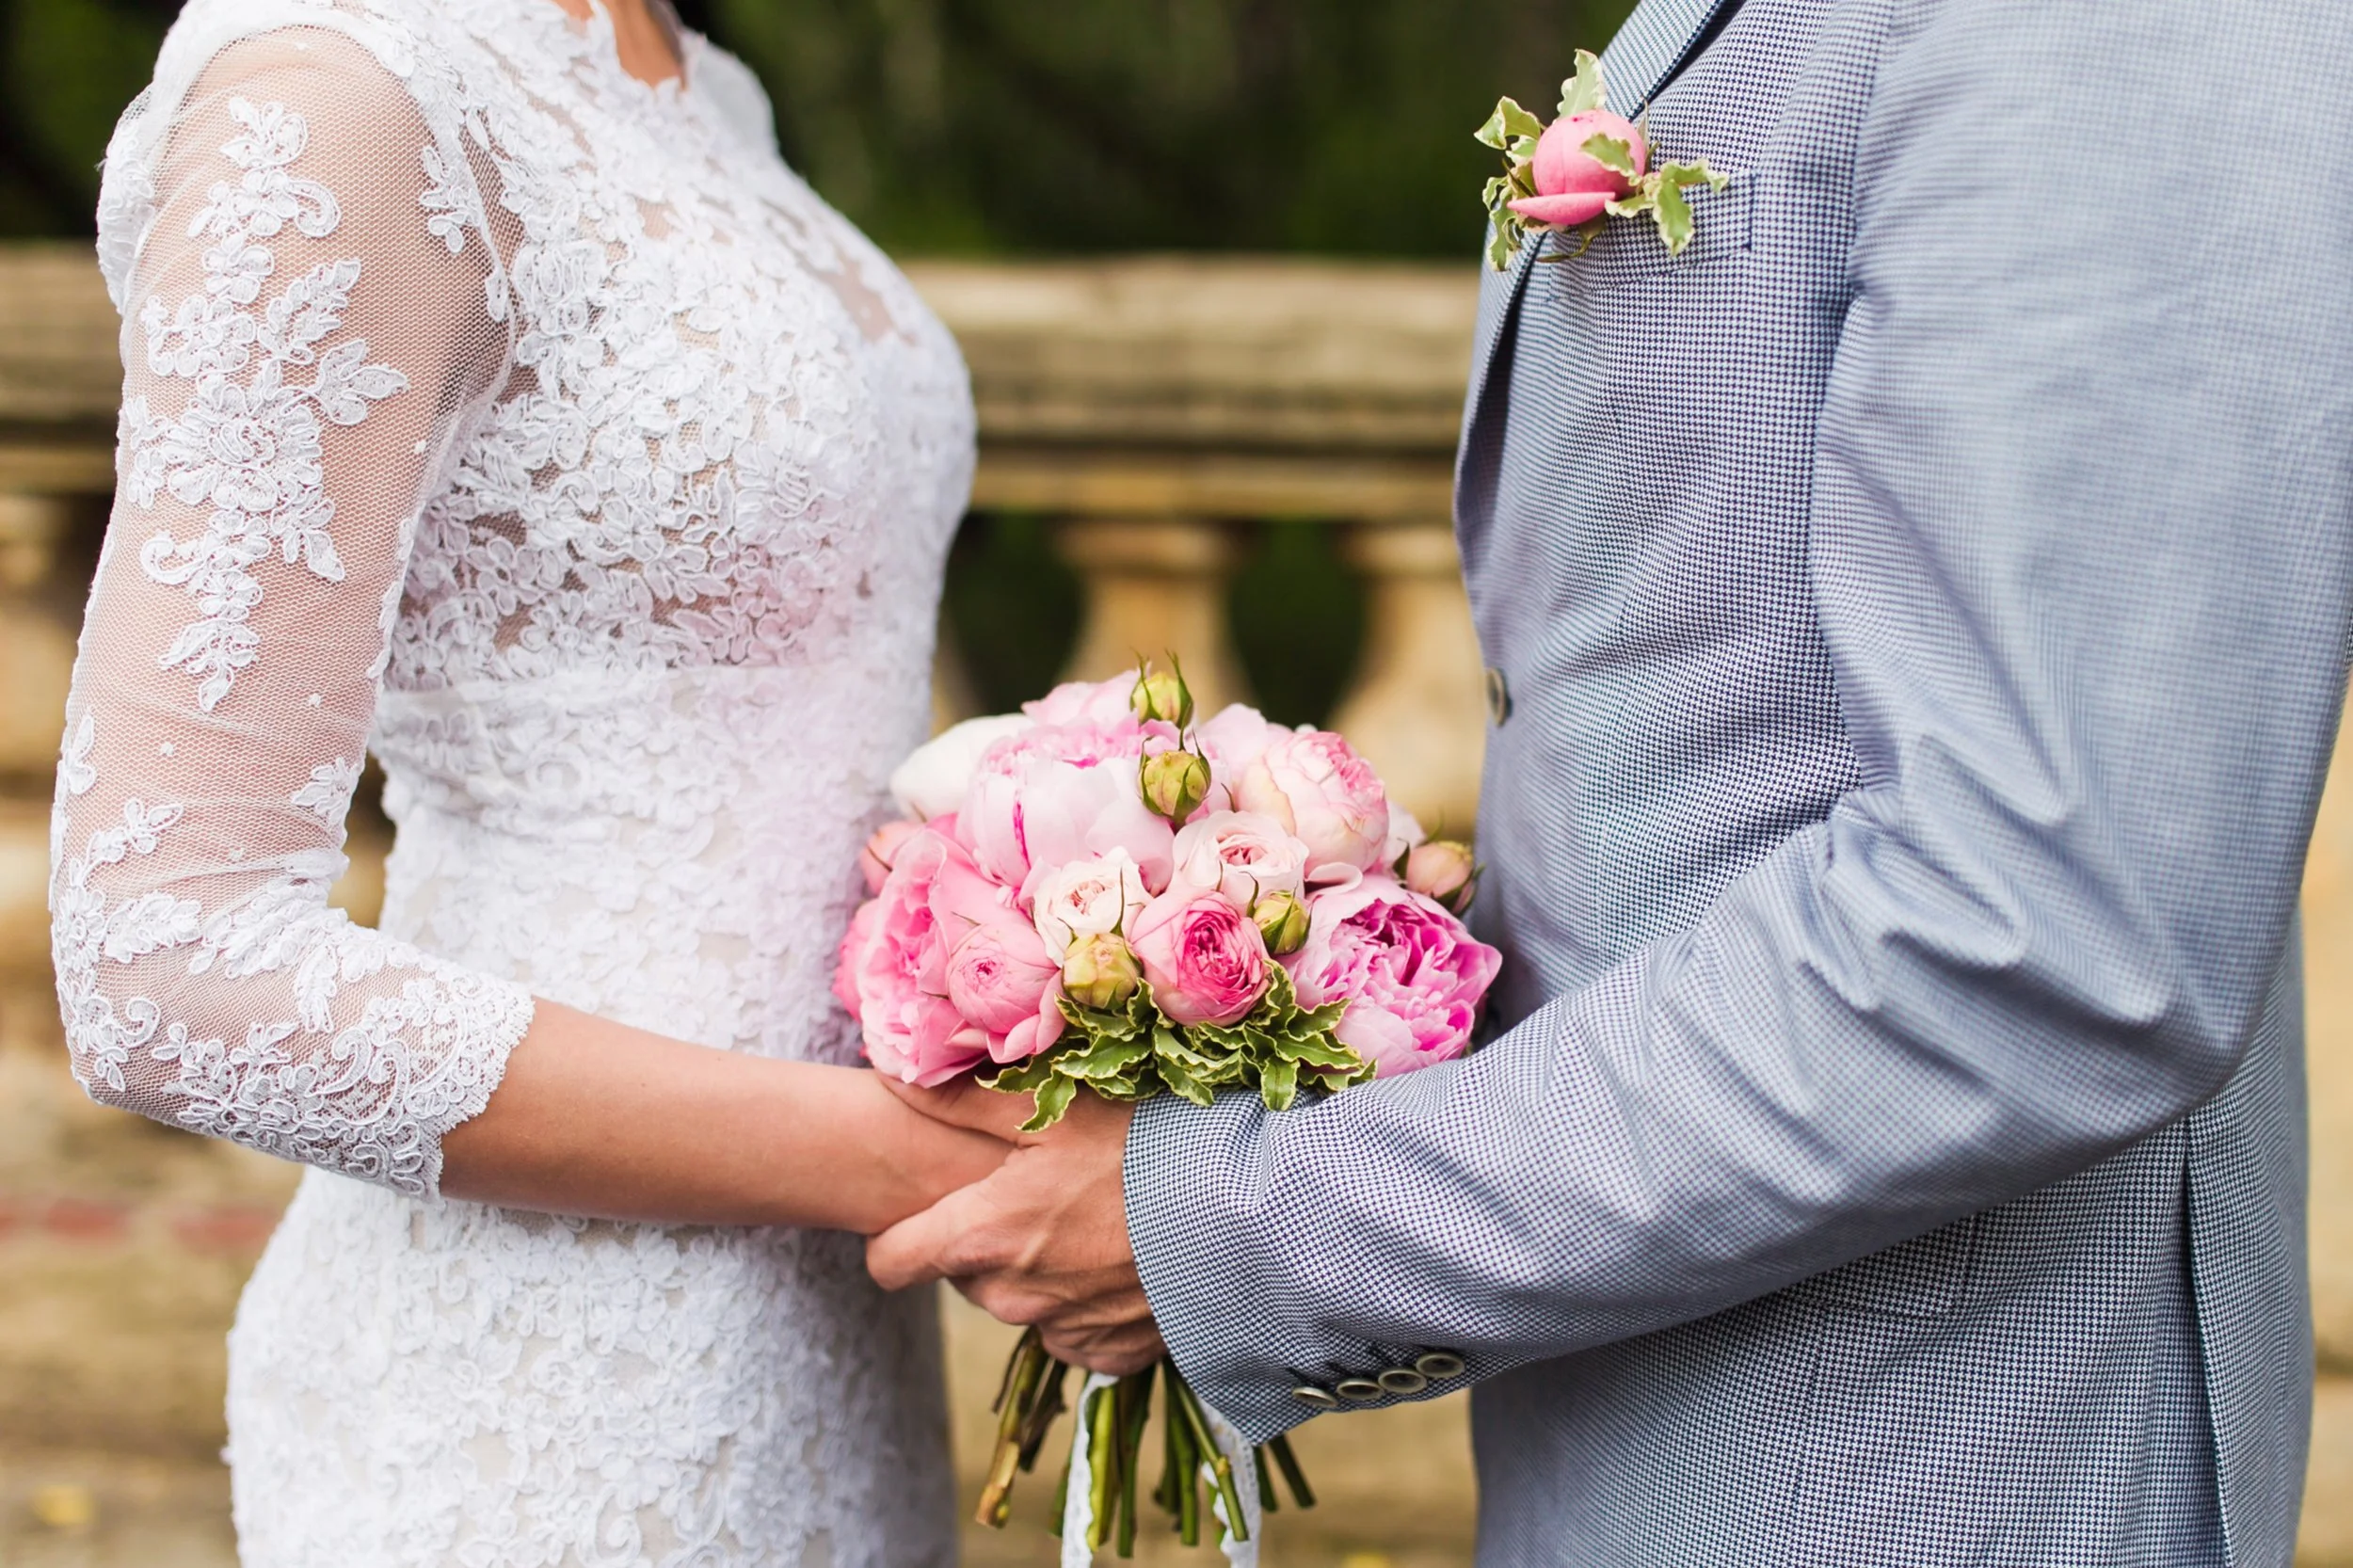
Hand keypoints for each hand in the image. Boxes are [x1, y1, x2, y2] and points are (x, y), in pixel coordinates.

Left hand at [866, 1080, 1166, 1374]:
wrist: (1246, 1216)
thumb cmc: (1143, 1144)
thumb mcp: (1049, 1104)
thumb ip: (960, 1099)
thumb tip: (888, 1078)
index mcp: (982, 1237)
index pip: (891, 1263)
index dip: (897, 1236)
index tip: (923, 1211)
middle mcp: (1011, 1297)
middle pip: (963, 1274)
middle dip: (985, 1239)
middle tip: (1038, 1191)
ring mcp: (1062, 1331)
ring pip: (1020, 1301)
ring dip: (1038, 1268)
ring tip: (1090, 1217)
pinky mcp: (1111, 1352)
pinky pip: (1072, 1331)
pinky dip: (1085, 1300)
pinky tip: (1121, 1257)